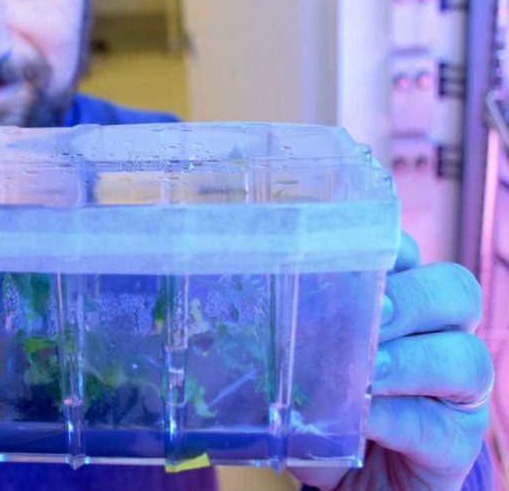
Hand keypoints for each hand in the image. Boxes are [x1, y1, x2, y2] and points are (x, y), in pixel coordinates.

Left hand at [292, 233, 493, 489]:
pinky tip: (365, 418)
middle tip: (373, 311)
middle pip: (454, 292)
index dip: (387, 248)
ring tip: (368, 372)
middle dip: (412, 297)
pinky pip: (437, 423)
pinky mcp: (455, 440)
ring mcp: (456, 389)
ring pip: (463, 356)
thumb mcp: (302, 362)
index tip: (349, 254)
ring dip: (410, 360)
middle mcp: (440, 333)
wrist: (351, 477)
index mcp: (401, 299)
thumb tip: (252, 315)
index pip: (407, 254)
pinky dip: (397, 417)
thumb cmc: (323, 404)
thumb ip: (294, 334)